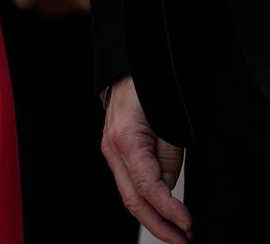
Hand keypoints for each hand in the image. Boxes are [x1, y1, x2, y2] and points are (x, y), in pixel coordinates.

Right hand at [101, 76, 190, 243]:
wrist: (127, 72)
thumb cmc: (148, 90)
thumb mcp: (170, 124)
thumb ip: (169, 158)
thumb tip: (169, 189)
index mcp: (126, 142)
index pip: (148, 188)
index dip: (169, 211)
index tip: (188, 224)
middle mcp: (112, 150)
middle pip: (133, 200)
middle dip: (158, 225)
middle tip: (182, 240)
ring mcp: (109, 152)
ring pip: (128, 195)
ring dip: (151, 217)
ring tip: (174, 232)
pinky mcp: (113, 152)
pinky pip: (128, 183)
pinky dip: (143, 201)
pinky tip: (159, 211)